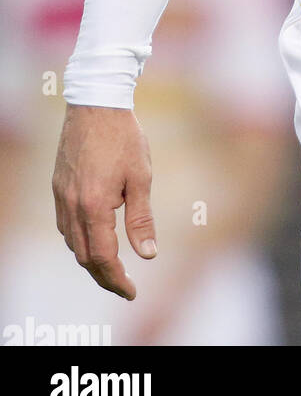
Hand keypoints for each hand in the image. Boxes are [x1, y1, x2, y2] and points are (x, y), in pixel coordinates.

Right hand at [52, 104, 156, 299]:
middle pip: (84, 256)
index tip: (131, 291)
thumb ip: (141, 218)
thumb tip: (148, 254)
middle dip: (104, 275)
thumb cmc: (124, 137)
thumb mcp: (141, 177)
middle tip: (124, 285)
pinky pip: (65, 225)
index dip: (116, 279)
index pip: (102, 257)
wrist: (96, 103)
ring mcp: (61, 197)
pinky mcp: (58, 187)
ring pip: (72, 242)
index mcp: (94, 206)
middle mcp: (72, 206)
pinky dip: (79, 239)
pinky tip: (94, 236)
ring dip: (90, 259)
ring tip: (112, 266)